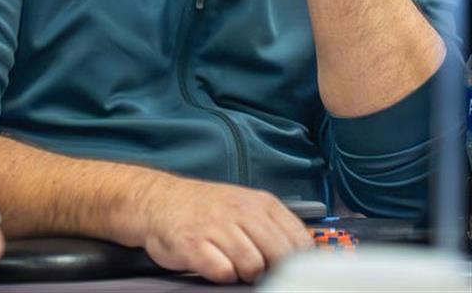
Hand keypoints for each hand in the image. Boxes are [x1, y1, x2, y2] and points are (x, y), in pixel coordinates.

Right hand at [136, 175, 311, 283]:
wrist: (160, 200)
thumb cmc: (208, 208)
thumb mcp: (246, 207)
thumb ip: (276, 228)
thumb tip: (313, 254)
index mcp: (260, 203)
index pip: (299, 239)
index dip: (301, 263)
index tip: (296, 273)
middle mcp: (241, 211)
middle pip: (280, 255)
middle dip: (275, 271)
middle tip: (261, 271)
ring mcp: (217, 227)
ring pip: (253, 266)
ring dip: (246, 274)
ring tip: (233, 264)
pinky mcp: (194, 244)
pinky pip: (223, 272)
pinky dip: (222, 274)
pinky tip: (215, 264)